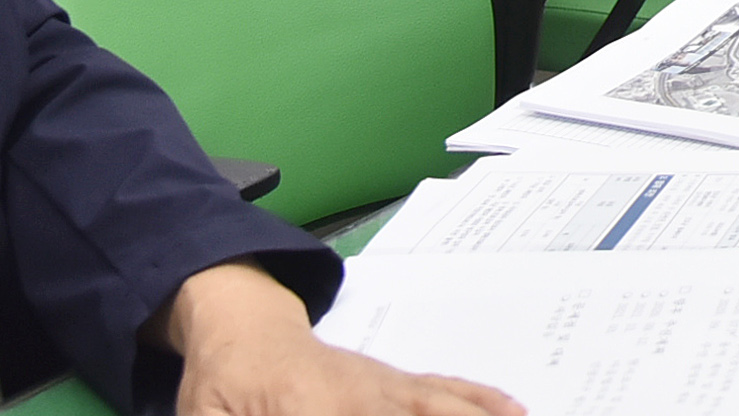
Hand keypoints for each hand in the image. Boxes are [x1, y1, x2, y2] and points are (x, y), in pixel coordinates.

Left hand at [163, 264, 519, 415]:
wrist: (246, 332)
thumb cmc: (222, 388)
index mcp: (311, 411)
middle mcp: (363, 398)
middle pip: (419, 415)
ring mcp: (387, 389)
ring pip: (445, 408)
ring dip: (479, 413)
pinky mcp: (398, 386)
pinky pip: (449, 393)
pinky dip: (484, 402)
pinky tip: (516, 411)